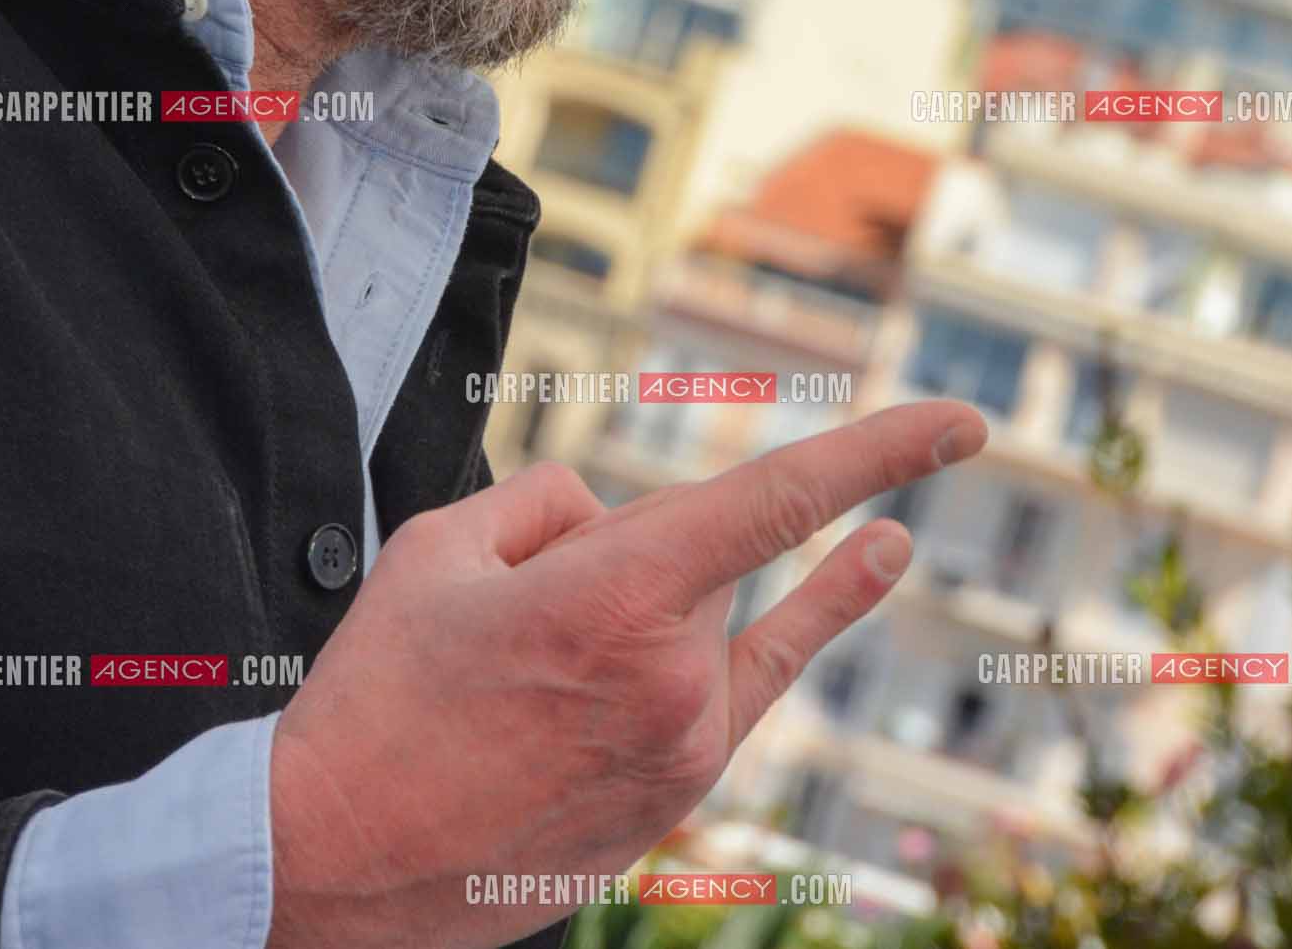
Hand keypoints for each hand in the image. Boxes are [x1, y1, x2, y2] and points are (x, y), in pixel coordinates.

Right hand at [266, 397, 987, 948]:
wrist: (334, 866)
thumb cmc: (376, 698)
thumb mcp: (439, 548)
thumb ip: (551, 502)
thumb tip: (616, 521)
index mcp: (616, 598)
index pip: (778, 501)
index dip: (878, 454)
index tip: (957, 424)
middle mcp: (675, 675)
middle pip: (693, 552)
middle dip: (616, 555)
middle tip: (506, 631)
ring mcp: (685, 746)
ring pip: (699, 616)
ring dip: (635, 613)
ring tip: (529, 676)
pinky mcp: (676, 794)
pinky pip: (744, 678)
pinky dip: (803, 614)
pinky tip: (876, 561)